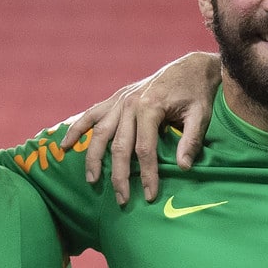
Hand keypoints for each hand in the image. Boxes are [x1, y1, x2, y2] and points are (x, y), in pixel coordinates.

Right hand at [58, 52, 223, 205]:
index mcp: (150, 107)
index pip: (145, 149)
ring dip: (94, 159)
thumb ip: (191, 140)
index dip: (147, 175)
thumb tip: (183, 167)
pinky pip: (91, 115)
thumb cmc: (197, 93)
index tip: (149, 196)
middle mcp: (129, 103)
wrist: (189, 67)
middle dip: (120, 176)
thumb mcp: (201, 115)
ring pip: (100, 134)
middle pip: (119, 146)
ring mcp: (119, 100)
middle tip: (122, 200)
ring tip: (92, 181)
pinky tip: (65, 146)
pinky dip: (76, 129)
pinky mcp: (115, 99)